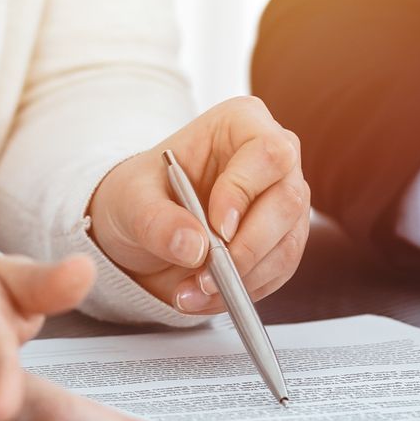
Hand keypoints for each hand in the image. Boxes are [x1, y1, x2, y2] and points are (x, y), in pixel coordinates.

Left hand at [85, 96, 310, 313]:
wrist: (142, 226)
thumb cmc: (141, 194)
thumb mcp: (131, 200)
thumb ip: (157, 220)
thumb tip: (194, 247)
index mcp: (242, 123)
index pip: (267, 153)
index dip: (245, 192)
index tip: (216, 228)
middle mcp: (274, 159)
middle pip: (288, 202)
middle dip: (246, 248)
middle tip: (204, 275)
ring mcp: (284, 201)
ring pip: (287, 244)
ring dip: (241, 278)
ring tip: (192, 293)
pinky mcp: (283, 240)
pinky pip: (278, 272)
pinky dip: (242, 291)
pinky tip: (205, 296)